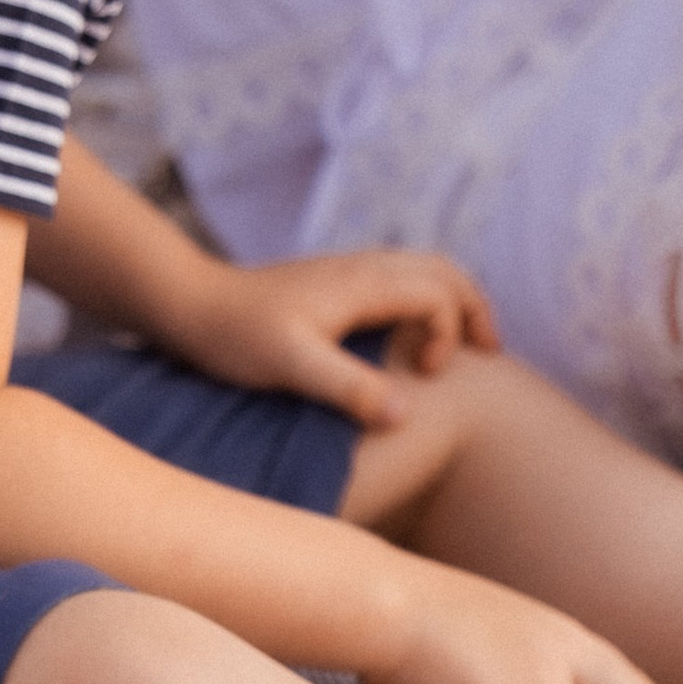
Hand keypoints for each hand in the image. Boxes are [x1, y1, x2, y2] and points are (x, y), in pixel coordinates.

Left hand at [166, 245, 499, 427]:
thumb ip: (348, 389)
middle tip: (490, 350)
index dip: (448, 333)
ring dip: (451, 300)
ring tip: (466, 345)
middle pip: (441, 268)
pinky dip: (425, 301)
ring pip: (422, 269)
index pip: (436, 293)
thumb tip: (406, 415)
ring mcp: (348, 271)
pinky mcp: (335, 283)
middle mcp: (362, 268)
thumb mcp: (291, 366)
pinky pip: (400, 279)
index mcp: (362, 283)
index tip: (428, 376)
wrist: (191, 304)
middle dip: (473, 306)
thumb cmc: (238, 337)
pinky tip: (412, 337)